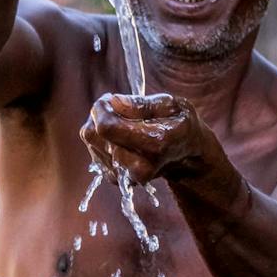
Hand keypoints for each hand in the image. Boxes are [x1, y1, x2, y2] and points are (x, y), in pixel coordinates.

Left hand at [80, 91, 211, 183]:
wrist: (185, 155)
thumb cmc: (178, 125)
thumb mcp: (171, 106)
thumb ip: (141, 104)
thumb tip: (113, 102)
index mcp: (156, 144)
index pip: (108, 127)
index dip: (102, 109)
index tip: (108, 99)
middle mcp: (139, 167)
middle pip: (94, 134)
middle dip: (101, 115)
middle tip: (116, 107)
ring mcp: (124, 175)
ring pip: (91, 140)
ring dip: (100, 125)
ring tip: (121, 121)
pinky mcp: (114, 177)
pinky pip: (93, 150)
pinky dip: (101, 138)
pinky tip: (119, 136)